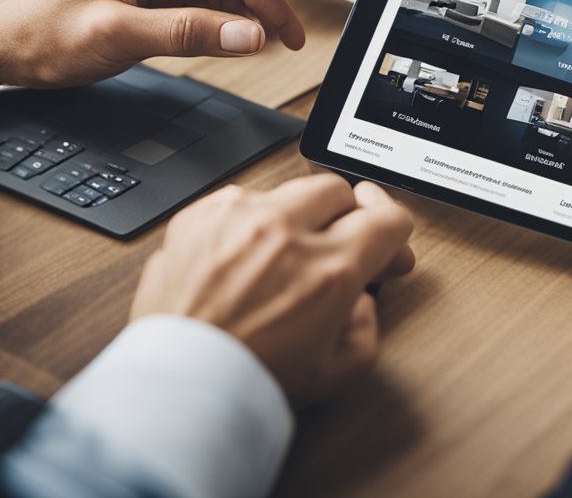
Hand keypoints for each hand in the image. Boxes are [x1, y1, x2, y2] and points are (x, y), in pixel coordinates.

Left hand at [130, 174, 415, 404]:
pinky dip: (248, 223)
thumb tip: (361, 297)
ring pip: (288, 190)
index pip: (386, 217)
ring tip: (280, 257)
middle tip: (333, 245)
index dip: (393, 229)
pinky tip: (243, 257)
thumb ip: (367, 325)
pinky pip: (240, 201)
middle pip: (339, 189)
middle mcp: (284, 232)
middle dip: (343, 217)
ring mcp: (238, 217)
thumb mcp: (336, 371)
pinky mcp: (200, 215)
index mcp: (327, 270)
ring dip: (294, 217)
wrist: (178, 382)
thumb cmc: (245, 379)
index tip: (385, 236)